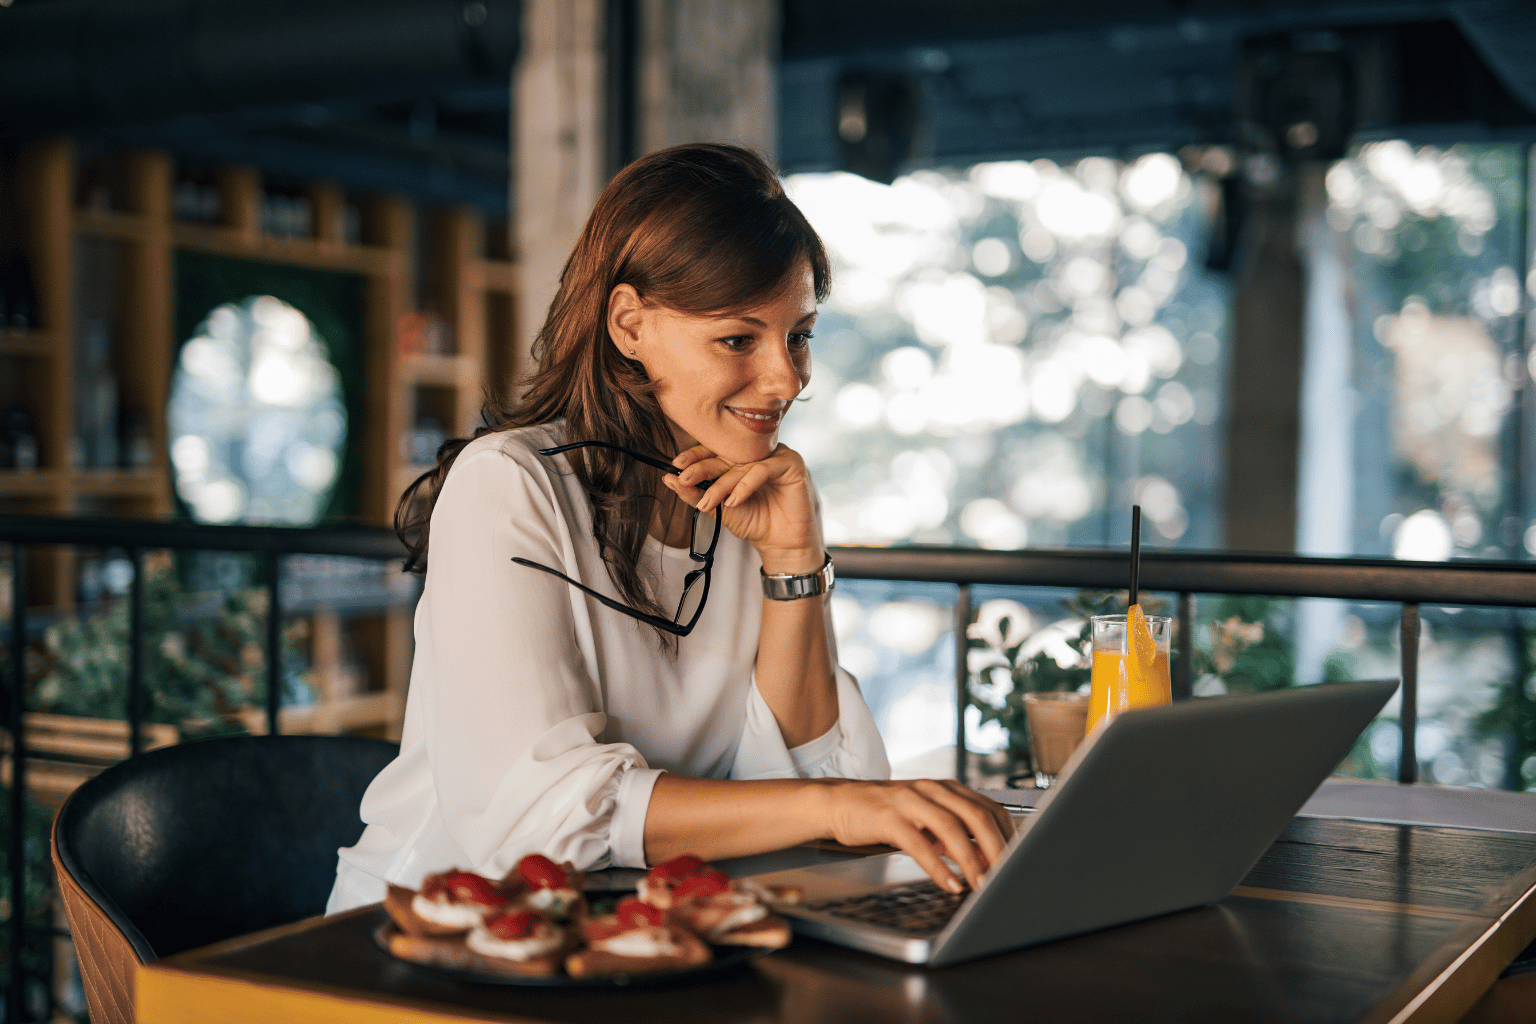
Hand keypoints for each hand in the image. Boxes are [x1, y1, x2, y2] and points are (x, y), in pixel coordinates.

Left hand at [661, 443, 822, 572]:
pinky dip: (745, 485)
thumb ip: (696, 493)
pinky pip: (763, 469)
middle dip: (702, 469)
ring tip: (708, 502)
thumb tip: (668, 478)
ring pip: (741, 464)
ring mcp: (775, 455)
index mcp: (741, 458)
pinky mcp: (791, 463)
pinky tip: (733, 501)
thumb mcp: (719, 508)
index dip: (695, 456)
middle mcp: (758, 453)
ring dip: (721, 485)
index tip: (676, 466)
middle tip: (685, 479)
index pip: (715, 449)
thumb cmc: (755, 522)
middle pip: (726, 455)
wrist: (781, 544)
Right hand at [818, 780, 1014, 892]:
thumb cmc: (885, 814)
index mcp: (946, 788)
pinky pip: (919, 843)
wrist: (838, 803)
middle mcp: (932, 789)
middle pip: (976, 816)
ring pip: (951, 828)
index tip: (1019, 862)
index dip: (1008, 836)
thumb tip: (987, 861)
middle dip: (997, 849)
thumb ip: (954, 834)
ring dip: (971, 860)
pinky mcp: (888, 817)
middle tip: (1007, 877)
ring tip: (982, 885)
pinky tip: (950, 885)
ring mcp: (909, 801)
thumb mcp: (925, 820)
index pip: (990, 808)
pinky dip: (938, 867)